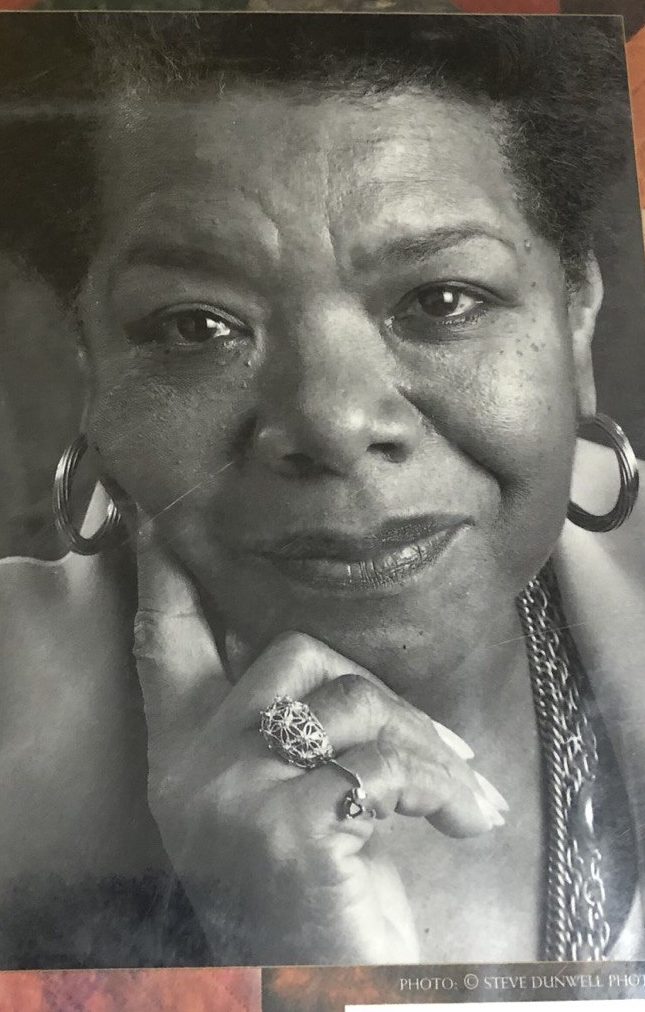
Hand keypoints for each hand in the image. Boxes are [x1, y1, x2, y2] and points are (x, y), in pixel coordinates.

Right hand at [134, 519, 507, 963]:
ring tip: (465, 791)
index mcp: (182, 760)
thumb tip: (332, 667)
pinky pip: (386, 766)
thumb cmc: (315, 900)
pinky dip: (445, 788)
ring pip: (351, 703)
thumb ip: (284, 733)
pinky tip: (470, 822)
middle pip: (291, 653)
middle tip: (439, 745)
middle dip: (377, 688)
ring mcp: (233, 797)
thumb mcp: (285, 805)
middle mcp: (191, 772)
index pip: (165, 649)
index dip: (168, 581)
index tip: (161, 521)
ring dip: (428, 745)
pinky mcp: (288, 827)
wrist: (321, 992)